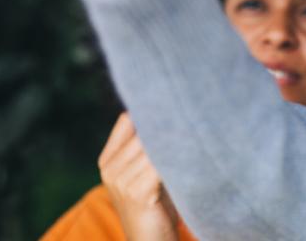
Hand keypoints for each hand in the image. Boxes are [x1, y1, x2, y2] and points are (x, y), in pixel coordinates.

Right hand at [99, 113, 181, 240]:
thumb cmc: (155, 205)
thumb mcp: (144, 173)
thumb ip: (146, 148)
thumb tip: (169, 113)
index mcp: (108, 160)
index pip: (126, 121)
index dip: (149, 110)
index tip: (174, 101)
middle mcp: (110, 169)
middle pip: (142, 132)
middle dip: (168, 124)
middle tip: (193, 113)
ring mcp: (121, 181)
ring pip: (153, 147)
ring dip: (176, 140)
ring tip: (196, 131)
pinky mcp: (137, 193)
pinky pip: (159, 165)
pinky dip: (176, 158)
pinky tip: (191, 154)